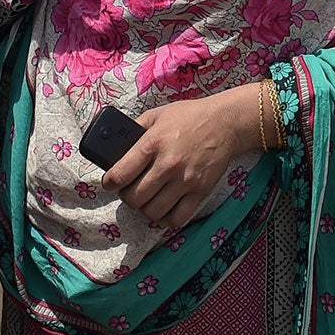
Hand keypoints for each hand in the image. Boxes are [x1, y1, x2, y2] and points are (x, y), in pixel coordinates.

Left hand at [102, 84, 261, 231]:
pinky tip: (164, 208)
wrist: (225, 122)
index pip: (120, 175)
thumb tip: (114, 147)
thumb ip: (135, 130)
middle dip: (127, 196)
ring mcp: (185, 180)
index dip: (109, 183)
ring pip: (153, 212)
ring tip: (147, 199)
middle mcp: (168, 164)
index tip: (111, 182)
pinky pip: (177, 219)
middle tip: (131, 189)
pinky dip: (166, 219)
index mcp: (153, 143)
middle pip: (134, 198)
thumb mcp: (156, 115)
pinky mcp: (200, 192)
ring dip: (145, 209)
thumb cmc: (189, 117)